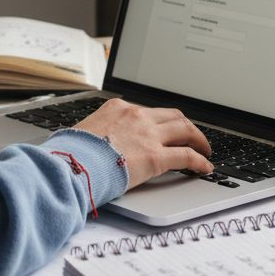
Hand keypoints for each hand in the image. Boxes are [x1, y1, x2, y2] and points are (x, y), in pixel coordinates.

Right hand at [73, 99, 213, 189]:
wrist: (69, 165)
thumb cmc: (71, 153)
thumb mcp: (84, 132)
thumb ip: (99, 132)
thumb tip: (97, 143)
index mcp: (117, 108)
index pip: (148, 111)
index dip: (161, 121)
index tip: (166, 129)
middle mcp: (136, 116)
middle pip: (172, 115)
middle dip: (186, 125)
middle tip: (193, 136)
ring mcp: (147, 135)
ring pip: (185, 130)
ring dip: (198, 139)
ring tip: (204, 150)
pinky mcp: (155, 156)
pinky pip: (186, 156)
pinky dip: (199, 161)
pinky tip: (204, 167)